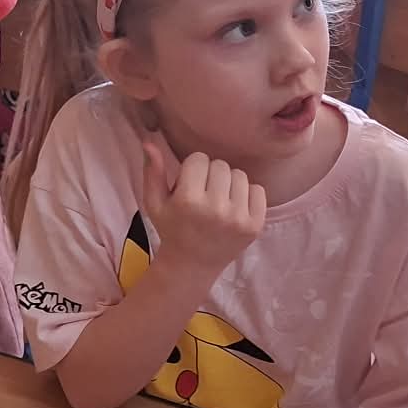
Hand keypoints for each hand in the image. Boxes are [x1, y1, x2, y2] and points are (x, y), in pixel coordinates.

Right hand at [140, 135, 265, 281]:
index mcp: (188, 201)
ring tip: (219, 199)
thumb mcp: (154, 203)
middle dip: (210, 175)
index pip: (198, 159)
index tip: (189, 185)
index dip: (192, 169)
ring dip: (229, 183)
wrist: (192, 265)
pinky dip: (247, 195)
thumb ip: (152, 172)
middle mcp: (215, 208)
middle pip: (220, 165)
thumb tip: (149, 142)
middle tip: (204, 193)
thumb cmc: (172, 229)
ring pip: (240, 175)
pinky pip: (258, 190)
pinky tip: (234, 207)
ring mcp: (238, 218)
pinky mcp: (255, 225)